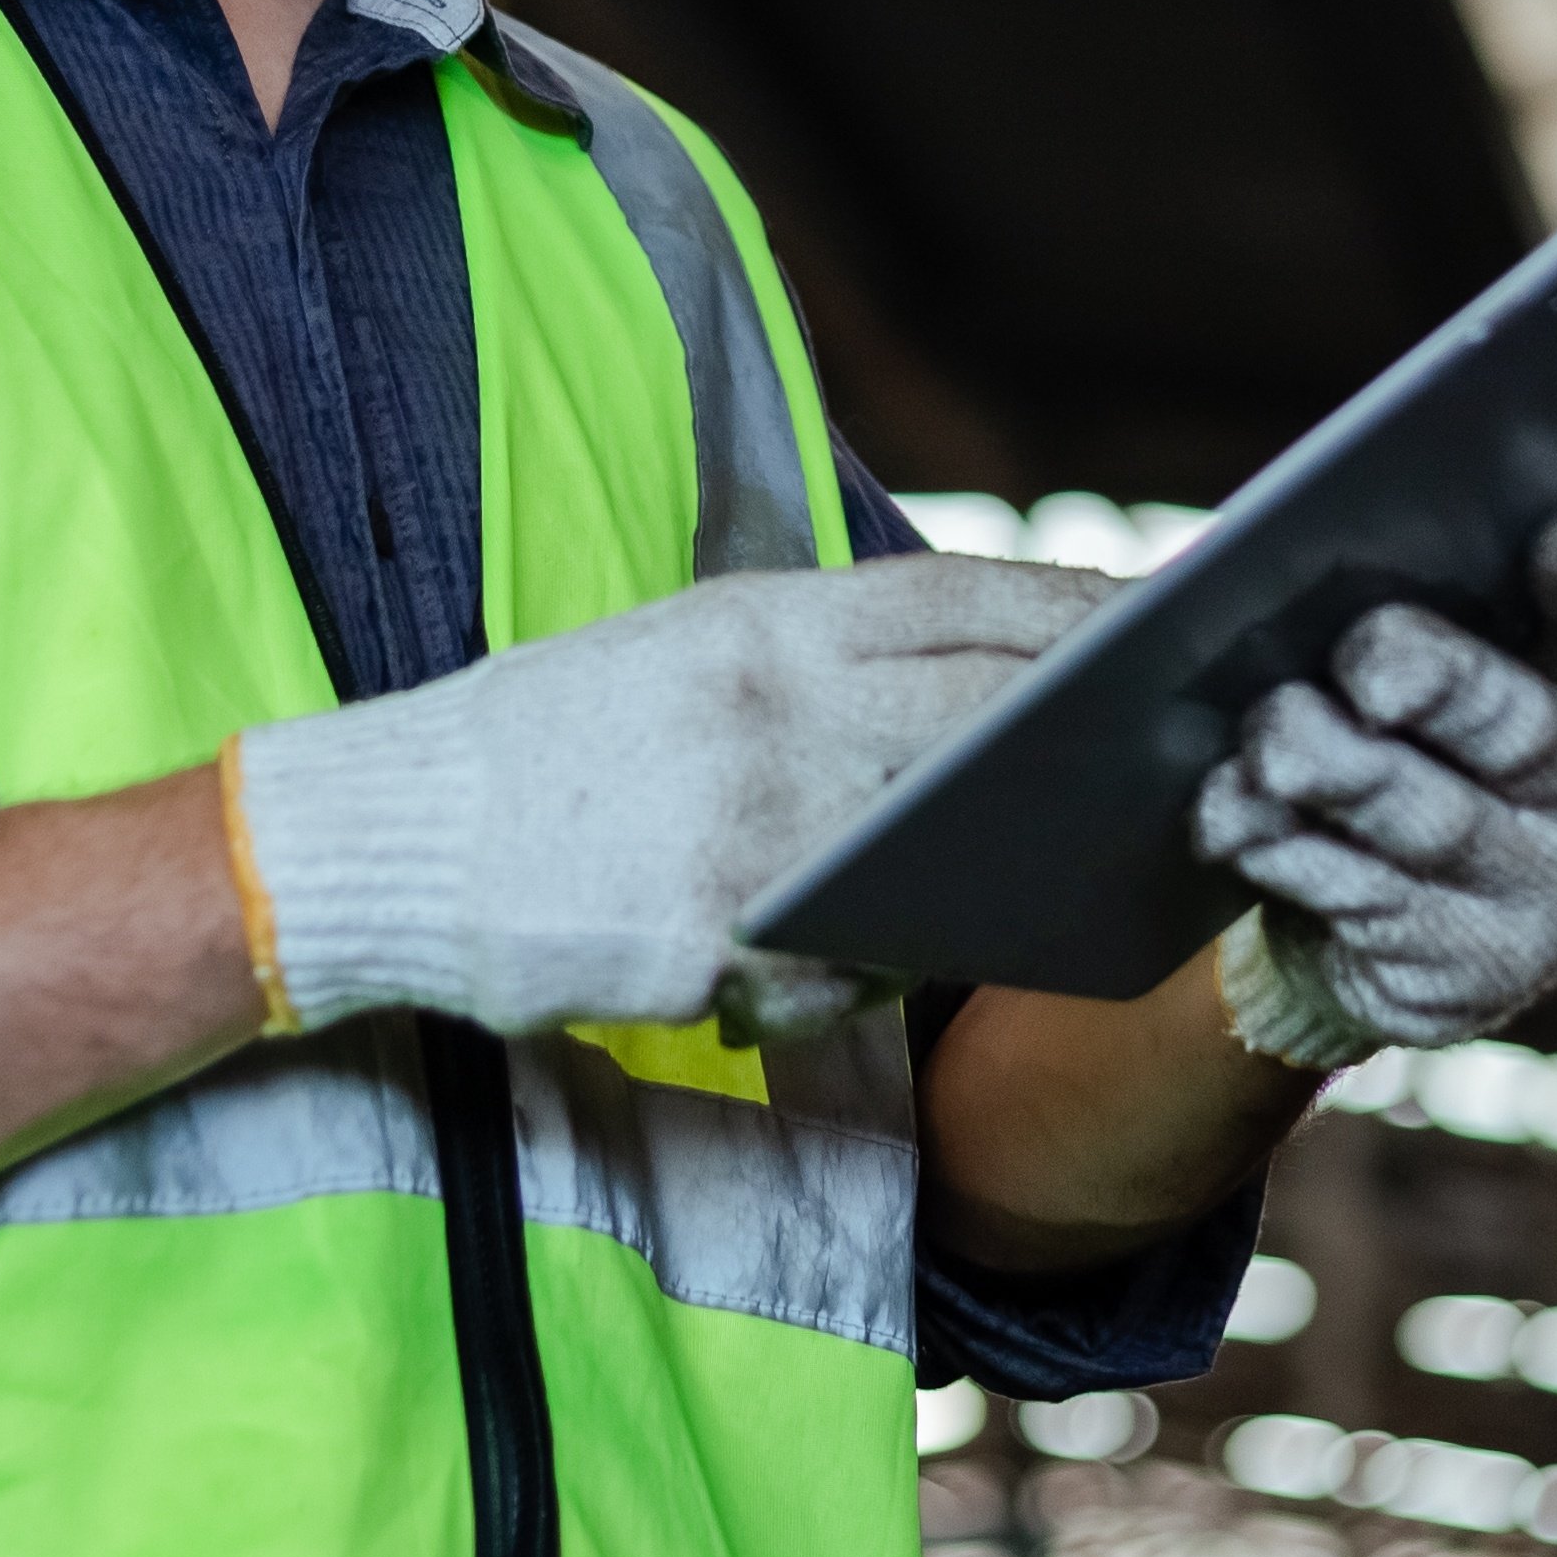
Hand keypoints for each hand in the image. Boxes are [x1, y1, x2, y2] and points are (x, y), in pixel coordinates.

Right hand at [228, 555, 1111, 1036]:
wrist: (381, 836)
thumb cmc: (536, 748)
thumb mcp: (668, 653)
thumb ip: (797, 660)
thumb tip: (941, 675)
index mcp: (753, 622)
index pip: (958, 596)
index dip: (1071, 610)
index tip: (1159, 617)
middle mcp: (764, 707)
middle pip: (979, 709)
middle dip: (1086, 726)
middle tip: (1175, 739)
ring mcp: (744, 824)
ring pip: (930, 841)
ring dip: (1000, 854)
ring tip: (1070, 857)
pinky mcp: (709, 935)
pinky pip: (839, 957)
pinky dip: (869, 960)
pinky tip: (885, 959)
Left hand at [1190, 505, 1556, 1055]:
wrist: (1413, 924)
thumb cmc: (1423, 740)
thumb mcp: (1450, 665)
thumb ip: (1422, 597)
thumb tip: (1290, 545)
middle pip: (1519, 725)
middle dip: (1435, 680)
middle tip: (1369, 665)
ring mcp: (1546, 898)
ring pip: (1430, 820)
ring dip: (1334, 767)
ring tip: (1272, 734)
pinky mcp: (1464, 971)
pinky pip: (1358, 896)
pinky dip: (1282, 843)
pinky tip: (1231, 807)